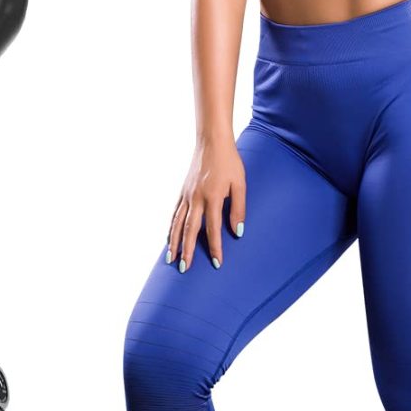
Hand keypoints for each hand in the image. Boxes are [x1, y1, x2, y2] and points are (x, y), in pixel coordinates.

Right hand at [167, 135, 245, 272]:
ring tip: (170, 260)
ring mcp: (186, 195)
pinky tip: (169, 238)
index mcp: (212, 197)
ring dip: (173, 242)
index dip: (215, 247)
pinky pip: (175, 213)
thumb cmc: (230, 162)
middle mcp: (196, 198)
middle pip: (189, 230)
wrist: (212, 141)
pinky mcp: (183, 191)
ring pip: (177, 223)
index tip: (217, 263)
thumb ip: (238, 208)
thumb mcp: (240, 184)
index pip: (212, 229)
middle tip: (185, 269)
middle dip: (186, 251)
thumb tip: (238, 232)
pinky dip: (171, 227)